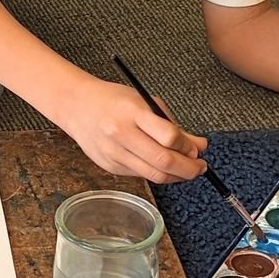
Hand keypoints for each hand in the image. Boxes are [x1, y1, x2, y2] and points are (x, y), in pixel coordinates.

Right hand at [56, 79, 209, 183]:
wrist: (78, 107)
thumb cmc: (114, 101)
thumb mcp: (146, 103)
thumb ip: (172, 126)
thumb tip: (199, 146)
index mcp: (132, 113)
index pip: (168, 137)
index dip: (188, 147)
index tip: (198, 148)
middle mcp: (121, 135)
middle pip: (163, 162)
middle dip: (189, 169)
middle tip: (200, 167)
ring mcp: (114, 154)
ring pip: (154, 175)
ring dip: (176, 176)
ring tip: (187, 169)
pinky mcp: (110, 167)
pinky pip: (141, 175)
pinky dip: (157, 173)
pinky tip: (163, 166)